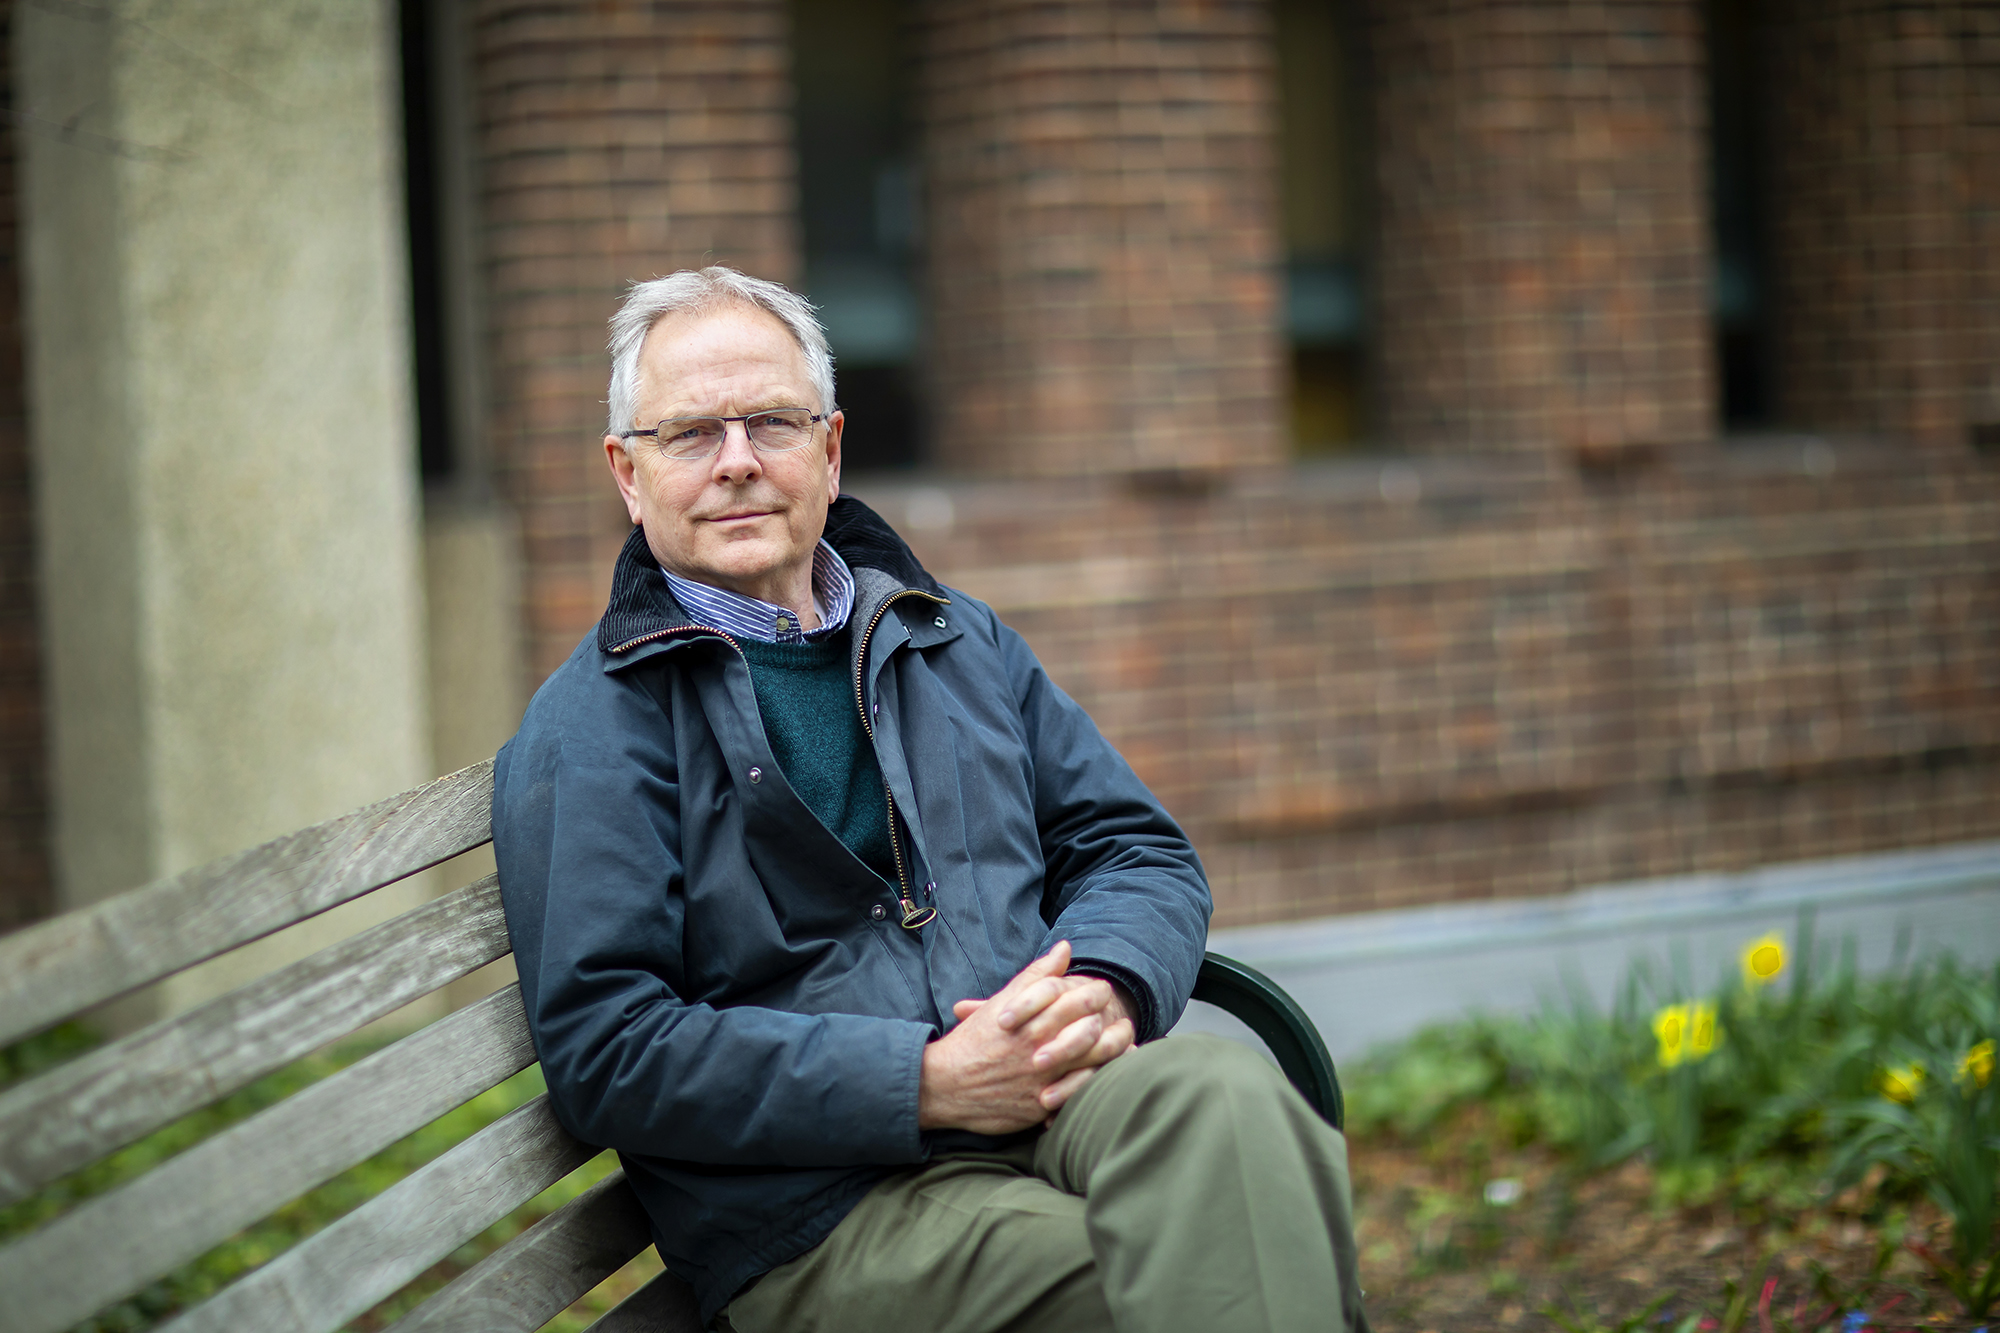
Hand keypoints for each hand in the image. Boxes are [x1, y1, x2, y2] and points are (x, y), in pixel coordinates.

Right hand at [918, 942, 1135, 1133]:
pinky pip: (1077, 1096)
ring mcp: (1041, 1081)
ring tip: (1123, 1045)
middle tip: (1122, 1020)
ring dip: (1113, 1054)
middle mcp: (1039, 1050)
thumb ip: (1037, 975)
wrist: (945, 1084)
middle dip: (1114, 1025)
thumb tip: (1065, 948)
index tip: (1103, 991)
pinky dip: (1096, 1085)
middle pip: (1092, 1034)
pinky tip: (1107, 1076)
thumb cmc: (975, 1040)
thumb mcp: (1003, 1002)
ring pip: (1091, 1066)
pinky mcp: (1040, 1106)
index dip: (1096, 994)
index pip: (1077, 1002)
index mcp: (1032, 1022)